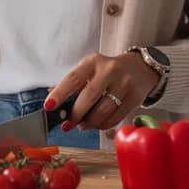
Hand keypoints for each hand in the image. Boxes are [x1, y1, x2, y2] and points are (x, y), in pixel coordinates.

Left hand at [45, 52, 160, 131]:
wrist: (139, 68)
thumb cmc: (108, 71)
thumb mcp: (89, 70)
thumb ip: (72, 84)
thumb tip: (51, 98)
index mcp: (93, 62)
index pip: (72, 79)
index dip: (59, 94)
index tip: (49, 106)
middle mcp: (109, 70)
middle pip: (89, 96)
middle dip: (76, 114)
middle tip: (68, 124)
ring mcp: (124, 83)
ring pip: (103, 110)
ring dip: (90, 122)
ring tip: (83, 125)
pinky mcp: (135, 97)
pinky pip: (116, 117)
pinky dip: (104, 125)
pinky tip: (98, 124)